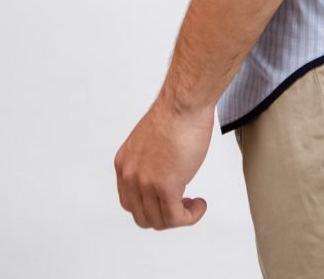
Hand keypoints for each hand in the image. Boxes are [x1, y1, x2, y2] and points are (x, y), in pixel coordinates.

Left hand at [114, 94, 215, 229]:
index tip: (167, 199)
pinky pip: (176, 218)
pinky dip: (190, 217)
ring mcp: (146, 183)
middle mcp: (130, 175)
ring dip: (180, 217)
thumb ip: (150, 160)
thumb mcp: (150, 141)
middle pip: (143, 216)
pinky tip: (199, 205)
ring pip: (160, 221)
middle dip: (164, 215)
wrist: (184, 103)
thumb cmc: (175, 112)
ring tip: (194, 204)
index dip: (151, 206)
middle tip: (182, 205)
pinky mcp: (166, 186)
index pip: (130, 201)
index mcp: (124, 163)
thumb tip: (163, 172)